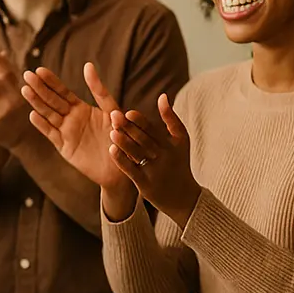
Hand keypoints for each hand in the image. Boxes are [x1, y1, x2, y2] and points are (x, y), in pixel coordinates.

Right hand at [21, 63, 137, 215]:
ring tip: (25, 89)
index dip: (51, 81)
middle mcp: (71, 119)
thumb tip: (88, 67)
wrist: (121, 166)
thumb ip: (100, 92)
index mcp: (81, 108)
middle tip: (27, 74)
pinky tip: (33, 115)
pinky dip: (42, 125)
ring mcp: (66, 133)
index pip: (63, 92)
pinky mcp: (65, 148)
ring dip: (36, 102)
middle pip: (52, 100)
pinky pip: (52, 134)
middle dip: (39, 87)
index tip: (40, 69)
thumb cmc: (121, 137)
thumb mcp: (113, 111)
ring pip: (48, 114)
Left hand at [109, 95, 201, 228]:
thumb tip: (162, 96)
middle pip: (144, 141)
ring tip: (111, 132)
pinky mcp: (145, 184)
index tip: (128, 112)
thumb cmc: (178, 162)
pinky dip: (122, 160)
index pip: (154, 131)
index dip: (141, 121)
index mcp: (171, 144)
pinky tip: (112, 150)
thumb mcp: (180, 140)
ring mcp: (154, 171)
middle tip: (113, 116)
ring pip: (137, 155)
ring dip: (124, 143)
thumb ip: (171, 118)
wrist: (182, 196)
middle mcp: (163, 156)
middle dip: (129, 128)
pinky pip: (131, 170)